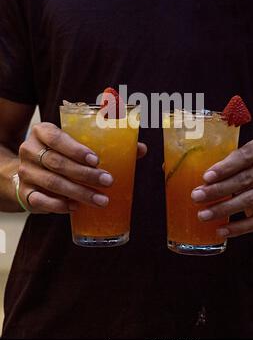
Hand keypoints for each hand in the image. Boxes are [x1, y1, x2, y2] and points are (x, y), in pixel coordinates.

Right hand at [18, 122, 146, 213]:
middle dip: (85, 174)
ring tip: (101, 199)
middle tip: (107, 181)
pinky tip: (75, 208)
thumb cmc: (61, 153)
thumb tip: (140, 148)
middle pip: (57, 162)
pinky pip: (39, 200)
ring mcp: (25, 172)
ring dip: (78, 192)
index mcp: (42, 131)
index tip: (97, 160)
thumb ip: (106, 144)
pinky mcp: (24, 192)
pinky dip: (58, 205)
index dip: (76, 149)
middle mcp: (30, 150)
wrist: (30, 170)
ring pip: (52, 183)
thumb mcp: (76, 144)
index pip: (57, 138)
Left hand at [191, 138, 252, 237]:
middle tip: (196, 197)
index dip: (225, 167)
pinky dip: (239, 227)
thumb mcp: (241, 156)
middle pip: (246, 179)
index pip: (245, 155)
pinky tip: (221, 230)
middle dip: (218, 190)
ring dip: (225, 209)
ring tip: (203, 215)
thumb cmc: (251, 165)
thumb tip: (180, 172)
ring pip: (251, 200)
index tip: (206, 177)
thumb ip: (220, 161)